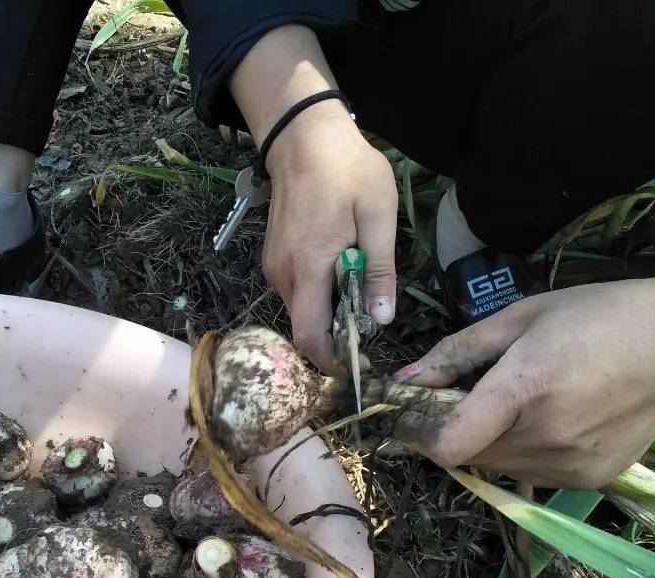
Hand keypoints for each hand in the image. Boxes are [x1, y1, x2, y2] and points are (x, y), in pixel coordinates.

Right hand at [227, 25, 397, 373]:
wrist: (303, 136)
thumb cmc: (347, 169)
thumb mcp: (378, 216)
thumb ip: (379, 270)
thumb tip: (380, 320)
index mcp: (310, 266)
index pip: (309, 334)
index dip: (330, 359)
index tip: (356, 364)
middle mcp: (283, 274)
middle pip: (306, 325)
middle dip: (336, 330)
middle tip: (369, 311)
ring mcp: (273, 266)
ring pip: (302, 308)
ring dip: (329, 307)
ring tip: (358, 279)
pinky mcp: (273, 258)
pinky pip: (297, 290)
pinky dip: (318, 291)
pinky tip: (339, 265)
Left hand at [392, 277, 654, 487]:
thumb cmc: (604, 315)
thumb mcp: (524, 315)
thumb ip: (459, 351)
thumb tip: (404, 379)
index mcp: (526, 388)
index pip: (448, 443)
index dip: (417, 435)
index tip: (406, 418)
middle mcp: (547, 436)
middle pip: (468, 455)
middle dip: (451, 431)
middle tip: (463, 397)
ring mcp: (571, 465)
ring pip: (498, 467)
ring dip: (488, 442)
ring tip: (519, 401)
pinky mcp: (590, 480)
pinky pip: (531, 473)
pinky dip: (523, 452)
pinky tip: (552, 418)